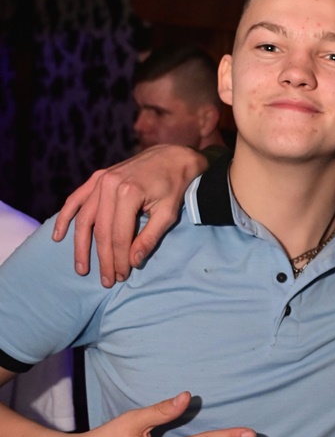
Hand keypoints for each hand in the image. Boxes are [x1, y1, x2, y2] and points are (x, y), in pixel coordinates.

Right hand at [52, 145, 206, 285]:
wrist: (171, 156)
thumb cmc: (173, 186)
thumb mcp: (168, 213)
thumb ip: (150, 238)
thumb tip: (133, 262)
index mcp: (129, 192)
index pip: (119, 235)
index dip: (119, 258)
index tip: (121, 276)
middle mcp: (110, 185)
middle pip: (101, 230)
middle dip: (103, 258)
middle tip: (106, 280)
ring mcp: (100, 180)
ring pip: (84, 219)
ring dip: (81, 246)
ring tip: (81, 268)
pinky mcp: (96, 178)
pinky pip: (75, 200)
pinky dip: (64, 218)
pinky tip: (59, 237)